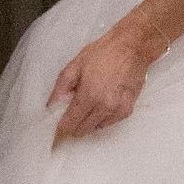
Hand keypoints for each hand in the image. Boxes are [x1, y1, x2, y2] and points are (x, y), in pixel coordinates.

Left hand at [46, 16, 169, 143]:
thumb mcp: (75, 65)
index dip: (60, 131)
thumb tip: (51, 106)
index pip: (70, 124)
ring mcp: (117, 110)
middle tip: (70, 114)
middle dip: (73, 126)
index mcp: (88, 95)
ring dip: (87, 122)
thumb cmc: (103, 53)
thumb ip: (61, 88)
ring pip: (95, 128)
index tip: (54, 135)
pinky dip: (101, 118)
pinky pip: (109, 123)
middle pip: (82, 130)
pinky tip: (101, 104)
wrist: (132, 47)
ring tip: (88, 104)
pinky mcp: (127, 110)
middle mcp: (104, 107)